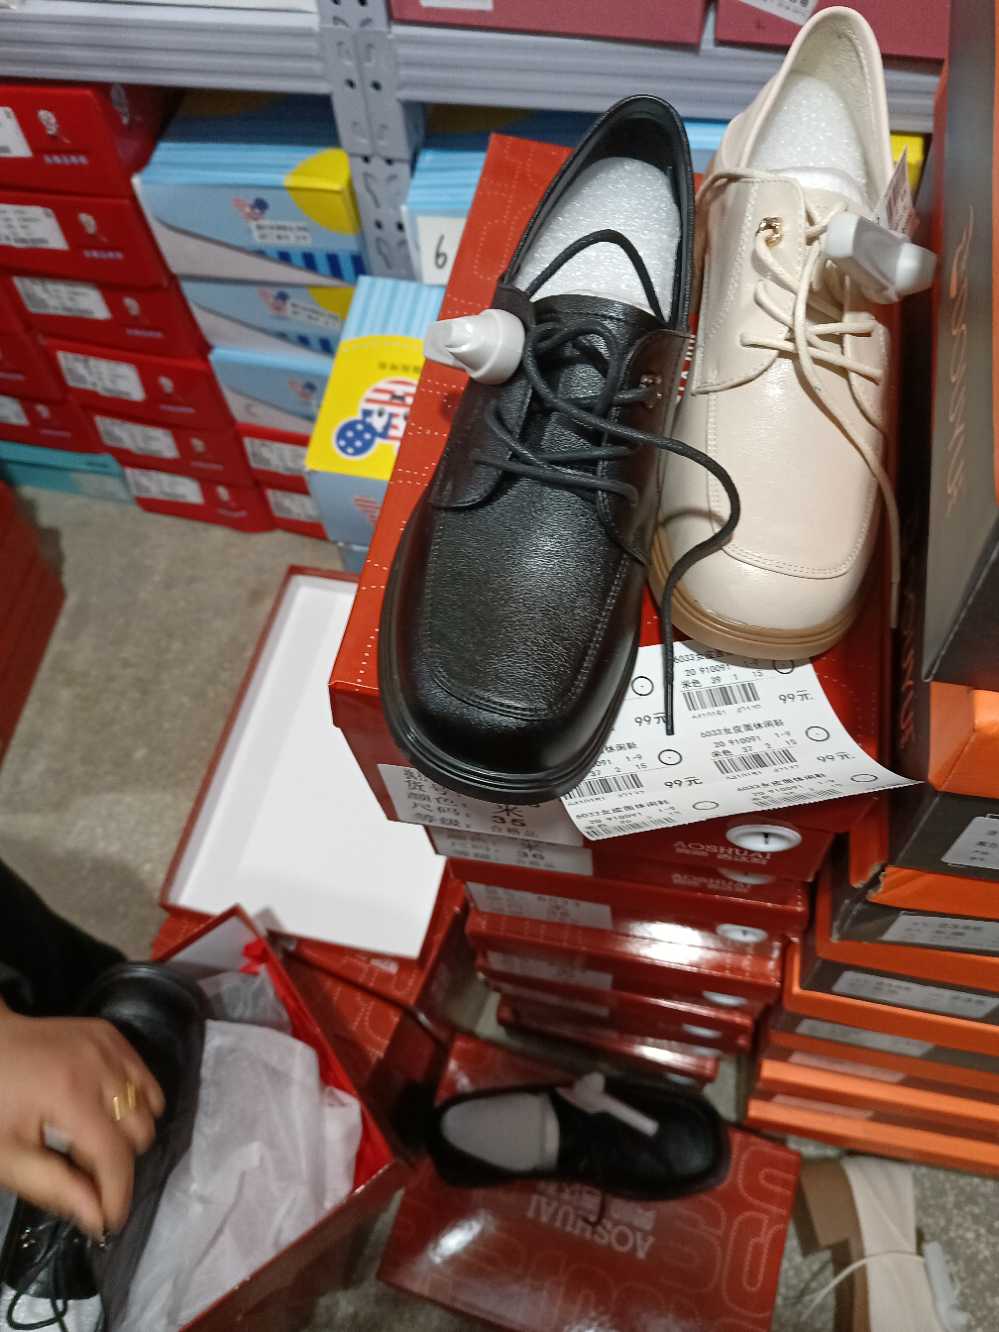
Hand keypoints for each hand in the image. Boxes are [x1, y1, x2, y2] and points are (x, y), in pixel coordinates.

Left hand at [0, 1003, 164, 1236]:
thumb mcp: (7, 1156)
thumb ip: (53, 1187)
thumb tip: (98, 1218)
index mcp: (70, 1096)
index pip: (114, 1156)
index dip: (117, 1194)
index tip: (110, 1221)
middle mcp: (100, 1065)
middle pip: (140, 1132)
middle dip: (117, 1159)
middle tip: (82, 1164)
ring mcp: (110, 1045)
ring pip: (149, 1106)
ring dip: (127, 1131)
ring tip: (91, 1135)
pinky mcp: (112, 1034)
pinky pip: (144, 1078)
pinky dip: (133, 1100)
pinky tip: (103, 1108)